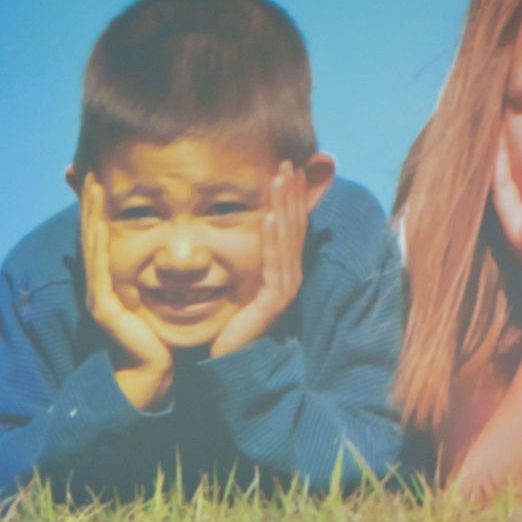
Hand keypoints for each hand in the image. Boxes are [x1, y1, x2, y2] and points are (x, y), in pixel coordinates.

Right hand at [82, 176, 172, 409]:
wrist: (154, 374)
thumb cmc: (163, 338)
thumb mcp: (163, 297)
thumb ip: (164, 274)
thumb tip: (179, 252)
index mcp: (114, 281)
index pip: (106, 235)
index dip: (103, 206)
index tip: (104, 174)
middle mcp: (102, 286)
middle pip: (93, 235)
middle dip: (92, 202)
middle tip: (91, 168)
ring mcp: (101, 297)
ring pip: (93, 247)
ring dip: (91, 214)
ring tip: (93, 185)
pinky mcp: (105, 309)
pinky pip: (100, 270)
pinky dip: (100, 244)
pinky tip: (102, 222)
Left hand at [209, 162, 307, 356]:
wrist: (228, 359)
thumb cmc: (229, 322)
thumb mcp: (239, 280)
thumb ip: (246, 259)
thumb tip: (243, 230)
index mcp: (284, 271)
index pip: (292, 227)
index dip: (293, 197)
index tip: (289, 168)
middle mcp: (290, 278)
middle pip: (294, 228)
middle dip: (292, 193)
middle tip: (288, 161)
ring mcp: (284, 290)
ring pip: (287, 240)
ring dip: (284, 207)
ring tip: (281, 178)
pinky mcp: (274, 303)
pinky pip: (274, 265)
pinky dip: (272, 239)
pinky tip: (269, 216)